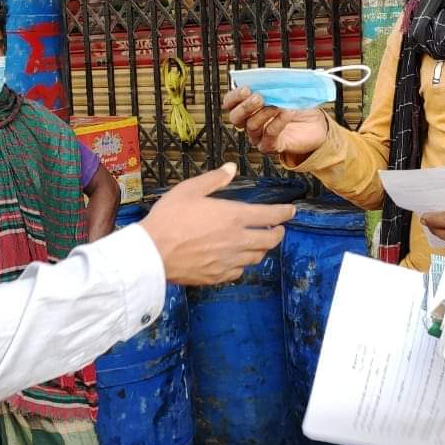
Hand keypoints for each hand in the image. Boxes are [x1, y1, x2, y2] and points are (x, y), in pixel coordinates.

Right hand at [141, 163, 295, 285]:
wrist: (152, 253)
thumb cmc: (169, 218)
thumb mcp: (190, 190)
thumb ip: (214, 179)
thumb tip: (232, 168)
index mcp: (234, 217)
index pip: (270, 216)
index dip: (285, 213)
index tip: (291, 211)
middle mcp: (238, 241)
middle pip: (270, 240)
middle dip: (278, 233)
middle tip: (277, 229)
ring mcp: (229, 261)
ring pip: (257, 257)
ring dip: (263, 249)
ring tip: (260, 243)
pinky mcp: (219, 276)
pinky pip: (240, 271)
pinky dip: (244, 263)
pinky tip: (238, 259)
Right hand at [221, 87, 328, 160]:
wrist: (316, 123)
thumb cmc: (297, 105)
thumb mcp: (285, 90)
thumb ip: (273, 84)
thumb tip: (267, 78)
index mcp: (248, 106)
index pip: (230, 103)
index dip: (234, 96)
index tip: (246, 88)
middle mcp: (250, 122)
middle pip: (235, 118)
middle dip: (245, 106)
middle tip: (258, 97)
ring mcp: (259, 136)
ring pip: (251, 126)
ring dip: (264, 113)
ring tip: (278, 105)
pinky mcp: (272, 146)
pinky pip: (268, 136)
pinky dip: (277, 123)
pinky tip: (286, 113)